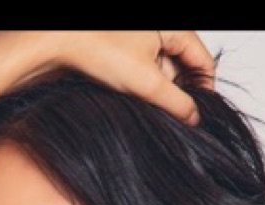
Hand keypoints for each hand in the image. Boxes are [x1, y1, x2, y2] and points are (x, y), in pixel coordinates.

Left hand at [50, 30, 214, 124]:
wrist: (59, 46)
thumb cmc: (99, 50)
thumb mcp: (146, 82)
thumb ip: (176, 102)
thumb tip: (194, 117)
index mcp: (172, 27)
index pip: (203, 59)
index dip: (205, 88)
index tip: (200, 114)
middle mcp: (159, 32)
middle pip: (183, 68)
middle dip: (180, 94)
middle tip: (176, 119)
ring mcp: (142, 44)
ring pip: (163, 74)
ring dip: (161, 95)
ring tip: (152, 111)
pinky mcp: (126, 56)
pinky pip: (145, 76)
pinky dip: (145, 91)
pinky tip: (137, 104)